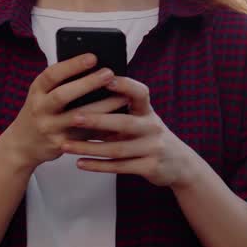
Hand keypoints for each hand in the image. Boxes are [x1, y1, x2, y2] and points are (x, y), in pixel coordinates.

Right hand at [1, 54, 129, 171]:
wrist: (22, 144)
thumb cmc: (41, 110)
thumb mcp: (42, 94)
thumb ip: (62, 82)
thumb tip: (96, 66)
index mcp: (36, 90)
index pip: (52, 74)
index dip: (72, 65)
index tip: (93, 57)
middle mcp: (39, 109)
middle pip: (62, 95)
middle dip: (87, 84)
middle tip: (109, 73)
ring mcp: (49, 128)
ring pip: (78, 118)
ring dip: (102, 107)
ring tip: (123, 97)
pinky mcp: (60, 145)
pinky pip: (84, 136)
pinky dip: (102, 128)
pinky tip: (119, 121)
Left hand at [62, 76, 199, 187]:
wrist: (180, 164)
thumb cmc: (149, 137)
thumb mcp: (142, 120)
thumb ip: (120, 111)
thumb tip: (85, 97)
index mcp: (148, 112)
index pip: (140, 93)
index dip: (124, 85)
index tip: (105, 79)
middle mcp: (152, 127)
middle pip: (124, 123)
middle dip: (97, 120)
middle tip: (73, 117)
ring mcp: (152, 148)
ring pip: (117, 148)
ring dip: (89, 147)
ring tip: (66, 145)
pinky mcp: (149, 167)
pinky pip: (119, 166)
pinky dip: (98, 165)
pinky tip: (80, 163)